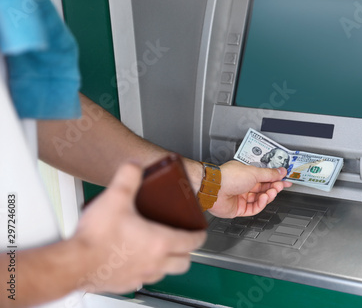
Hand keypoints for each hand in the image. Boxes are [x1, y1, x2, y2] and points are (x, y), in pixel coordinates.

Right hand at [73, 163, 205, 293]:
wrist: (73, 264)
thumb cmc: (96, 238)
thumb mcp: (115, 198)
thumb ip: (128, 177)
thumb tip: (134, 166)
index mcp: (159, 242)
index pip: (191, 241)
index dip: (199, 235)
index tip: (201, 232)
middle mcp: (155, 262)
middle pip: (184, 262)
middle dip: (187, 252)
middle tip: (183, 242)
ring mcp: (141, 275)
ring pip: (166, 273)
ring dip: (168, 263)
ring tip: (161, 251)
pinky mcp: (126, 284)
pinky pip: (144, 280)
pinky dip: (146, 271)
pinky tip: (136, 261)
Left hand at [207, 160, 291, 217]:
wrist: (215, 189)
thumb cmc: (229, 177)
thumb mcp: (254, 172)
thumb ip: (269, 174)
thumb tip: (280, 171)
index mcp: (245, 174)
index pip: (263, 177)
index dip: (275, 178)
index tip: (285, 179)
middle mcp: (242, 185)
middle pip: (263, 188)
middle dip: (273, 187)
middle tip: (281, 186)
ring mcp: (241, 197)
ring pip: (259, 199)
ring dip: (268, 195)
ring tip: (272, 192)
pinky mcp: (239, 209)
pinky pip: (254, 208)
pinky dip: (261, 204)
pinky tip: (264, 198)